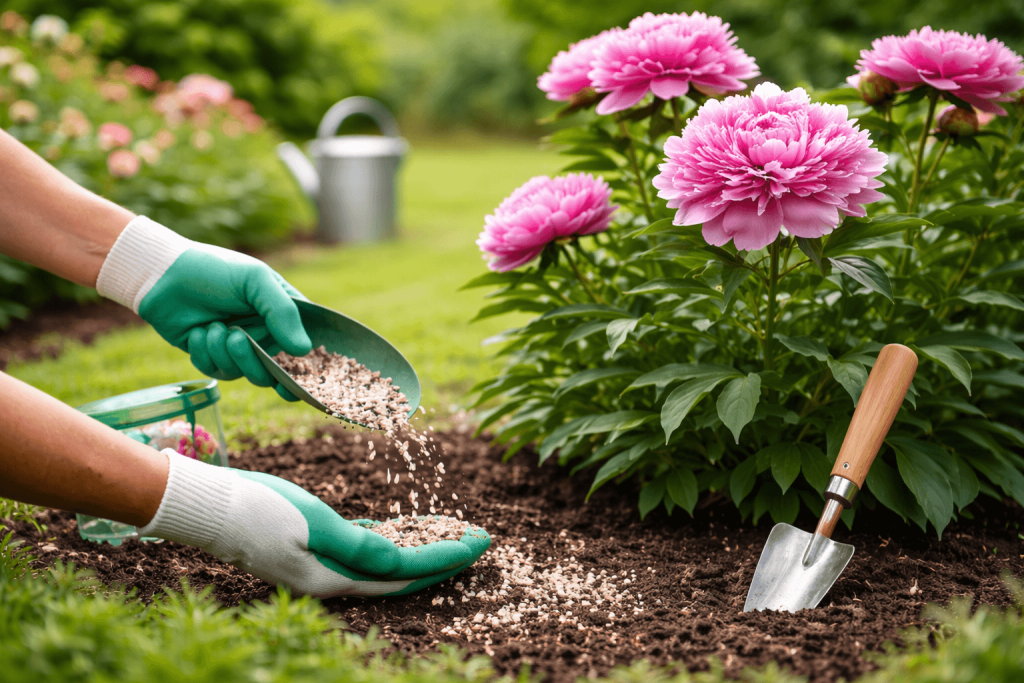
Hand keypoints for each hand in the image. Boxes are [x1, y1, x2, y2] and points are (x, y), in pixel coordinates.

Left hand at [96, 216, 311, 399]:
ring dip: (225, 352)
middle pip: (275, 371)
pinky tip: (198, 332)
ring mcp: (239, 348)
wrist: (164, 275)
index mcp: (283, 314)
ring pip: (246, 374)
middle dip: (254, 359)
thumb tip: (304, 351)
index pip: (307, 348)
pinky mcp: (212, 357)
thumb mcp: (256, 280)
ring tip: (213, 327)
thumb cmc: (215, 270)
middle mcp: (265, 334)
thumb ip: (283, 312)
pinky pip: (217, 372)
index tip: (300, 386)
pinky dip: (206, 354)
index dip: (307, 370)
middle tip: (237, 338)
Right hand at [138, 451, 490, 596]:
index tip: (480, 543)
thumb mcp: (313, 524)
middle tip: (481, 538)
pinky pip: (362, 548)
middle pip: (402, 572)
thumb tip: (398, 560)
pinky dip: (388, 538)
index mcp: (332, 579)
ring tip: (454, 532)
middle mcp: (330, 580)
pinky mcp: (310, 547)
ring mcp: (319, 565)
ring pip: (384, 561)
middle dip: (444, 556)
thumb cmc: (257, 508)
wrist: (206, 503)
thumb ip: (359, 547)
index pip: (405, 572)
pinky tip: (404, 529)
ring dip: (420, 546)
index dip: (446, 558)